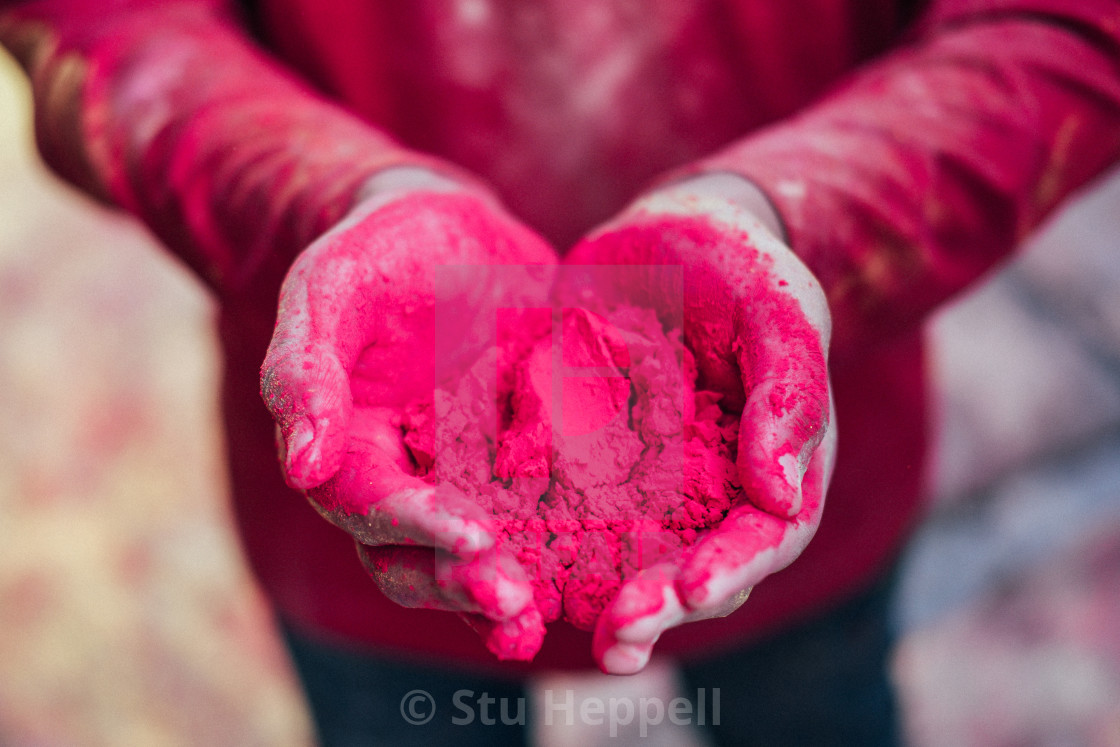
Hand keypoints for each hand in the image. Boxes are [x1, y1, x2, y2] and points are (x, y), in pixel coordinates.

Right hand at [260, 168, 556, 657]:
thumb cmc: (378, 247)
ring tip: (540, 617)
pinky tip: (599, 575)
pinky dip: (559, 555)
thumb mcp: (330, 285)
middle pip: (414, 555)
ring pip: (471, 557)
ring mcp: (462, 478)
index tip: (472, 540)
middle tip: (514, 600)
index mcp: (346, 446)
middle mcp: (402, 478)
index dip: (416, 527)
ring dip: (501, 593)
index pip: (369, 504)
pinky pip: (537, 519)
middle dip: (460, 584)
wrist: (452, 228)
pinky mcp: (520, 464)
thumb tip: (299, 467)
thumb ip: (305, 367)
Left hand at [558, 174, 835, 672]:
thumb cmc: (744, 268)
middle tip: (615, 641)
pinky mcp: (587, 462)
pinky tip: (493, 562)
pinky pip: (562, 510)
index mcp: (773, 469)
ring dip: (591, 598)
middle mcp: (712, 494)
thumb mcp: (782, 308)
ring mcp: (649, 485)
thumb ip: (791, 391)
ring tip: (549, 625)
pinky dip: (534, 541)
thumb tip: (780, 491)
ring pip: (626, 557)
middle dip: (657, 608)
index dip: (732, 570)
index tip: (691, 590)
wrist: (672, 236)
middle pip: (692, 569)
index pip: (766, 538)